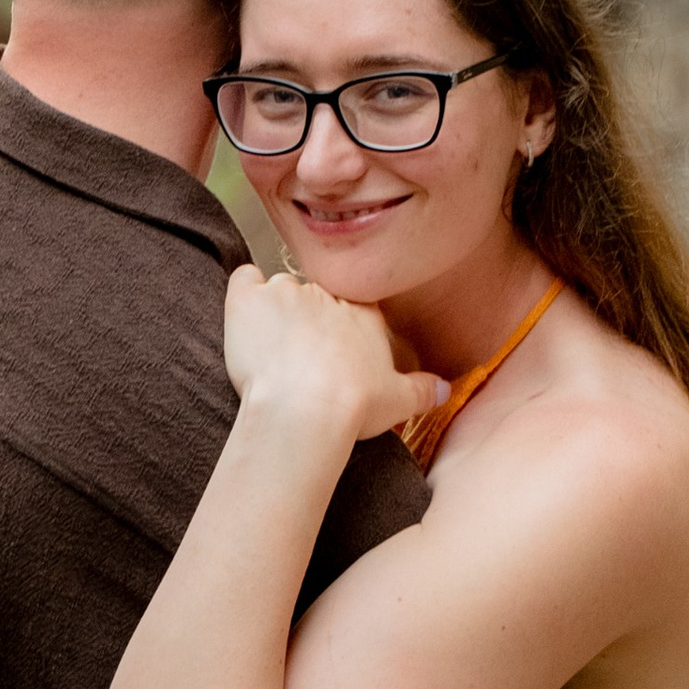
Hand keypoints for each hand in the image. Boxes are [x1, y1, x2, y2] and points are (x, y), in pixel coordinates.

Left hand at [222, 266, 448, 453]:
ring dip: (274, 311)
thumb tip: (446, 390)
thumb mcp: (400, 401)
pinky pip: (243, 279)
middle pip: (312, 295)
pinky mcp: (250, 299)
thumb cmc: (354, 406)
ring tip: (268, 348)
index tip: (330, 350)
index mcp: (361, 312)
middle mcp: (325, 292)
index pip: (348, 302)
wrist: (306, 410)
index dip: (337, 325)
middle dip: (304, 320)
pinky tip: (244, 318)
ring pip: (278, 287)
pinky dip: (242, 293)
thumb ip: (424, 390)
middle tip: (297, 357)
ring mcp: (286, 291)